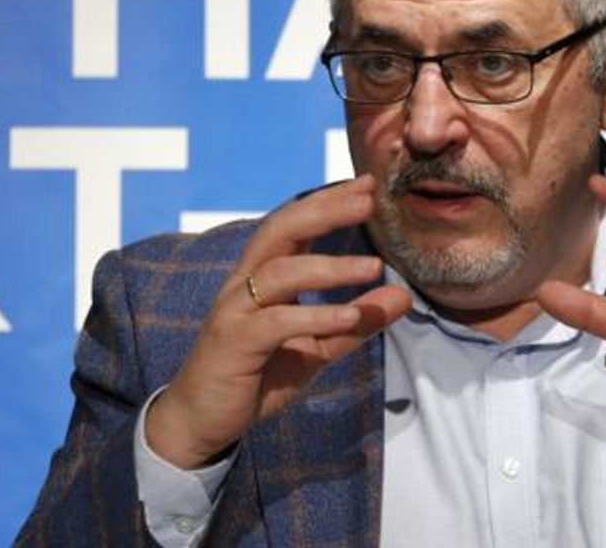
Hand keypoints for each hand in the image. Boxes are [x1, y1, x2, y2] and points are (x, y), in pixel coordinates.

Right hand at [146, 174, 412, 468]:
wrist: (202, 420)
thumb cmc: (257, 376)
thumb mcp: (315, 349)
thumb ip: (356, 323)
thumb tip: (403, 296)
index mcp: (262, 275)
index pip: (295, 224)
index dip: (328, 201)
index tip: (369, 184)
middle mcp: (245, 283)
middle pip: (281, 230)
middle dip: (324, 210)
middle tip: (367, 199)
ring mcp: (235, 310)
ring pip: (280, 272)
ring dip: (329, 266)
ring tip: (374, 265)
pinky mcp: (233, 342)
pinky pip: (276, 322)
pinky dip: (315, 317)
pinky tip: (349, 316)